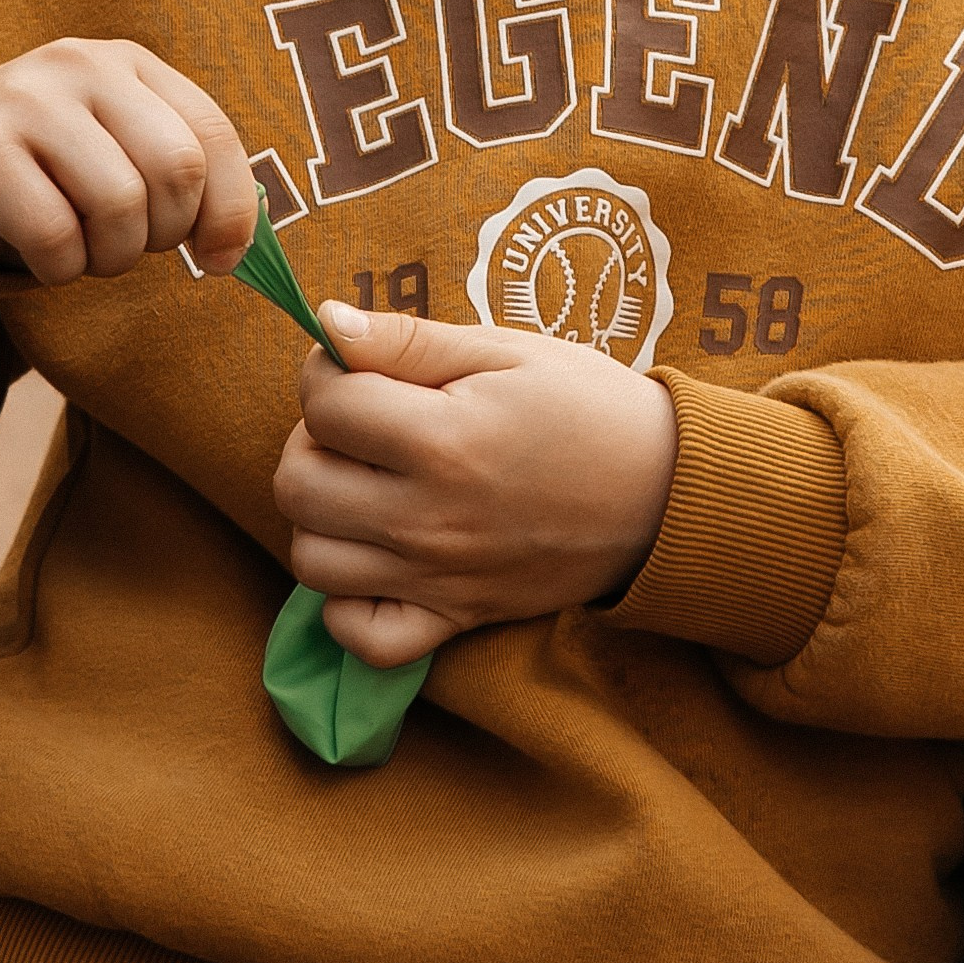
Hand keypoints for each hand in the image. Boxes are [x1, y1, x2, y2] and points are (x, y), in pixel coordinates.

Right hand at [0, 41, 256, 286]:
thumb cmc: (40, 173)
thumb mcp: (113, 152)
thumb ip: (175, 176)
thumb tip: (235, 246)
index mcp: (128, 63)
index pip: (212, 134)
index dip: (230, 210)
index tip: (220, 258)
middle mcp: (81, 65)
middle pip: (175, 170)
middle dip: (163, 234)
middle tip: (125, 246)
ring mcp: (27, 99)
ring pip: (119, 206)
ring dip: (108, 257)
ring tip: (79, 247)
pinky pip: (55, 236)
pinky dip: (59, 268)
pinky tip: (39, 254)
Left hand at [272, 305, 677, 669]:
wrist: (666, 491)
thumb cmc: (588, 406)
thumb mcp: (507, 350)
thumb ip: (409, 340)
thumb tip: (324, 324)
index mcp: (444, 440)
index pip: (322, 403)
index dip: (326, 371)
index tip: (360, 366)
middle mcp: (429, 519)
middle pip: (297, 484)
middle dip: (312, 440)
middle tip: (360, 422)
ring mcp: (439, 578)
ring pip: (311, 560)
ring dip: (320, 515)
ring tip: (364, 483)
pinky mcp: (456, 619)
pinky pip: (360, 638)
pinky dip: (346, 604)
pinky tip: (373, 557)